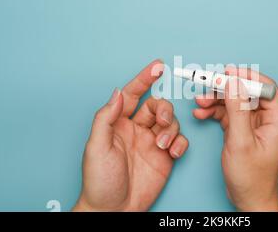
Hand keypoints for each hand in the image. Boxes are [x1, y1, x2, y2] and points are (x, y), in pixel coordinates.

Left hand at [73, 60, 188, 210]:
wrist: (114, 210)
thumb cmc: (100, 180)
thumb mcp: (97, 146)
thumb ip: (106, 117)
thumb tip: (118, 92)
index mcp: (118, 124)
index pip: (133, 95)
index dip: (144, 79)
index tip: (157, 66)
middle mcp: (137, 130)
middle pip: (157, 107)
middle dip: (163, 110)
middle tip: (161, 122)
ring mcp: (152, 143)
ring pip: (170, 123)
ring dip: (170, 130)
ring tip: (161, 147)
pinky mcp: (165, 157)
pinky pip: (179, 141)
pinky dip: (181, 143)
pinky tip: (172, 153)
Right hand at [193, 66, 277, 211]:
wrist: (249, 199)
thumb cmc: (253, 179)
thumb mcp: (241, 142)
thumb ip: (238, 110)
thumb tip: (234, 84)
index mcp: (276, 121)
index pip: (266, 88)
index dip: (247, 77)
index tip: (229, 72)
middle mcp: (267, 121)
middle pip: (247, 93)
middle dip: (226, 89)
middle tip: (208, 85)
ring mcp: (254, 126)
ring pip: (235, 103)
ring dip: (217, 100)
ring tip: (201, 102)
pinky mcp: (242, 132)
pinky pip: (229, 115)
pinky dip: (215, 112)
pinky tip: (203, 113)